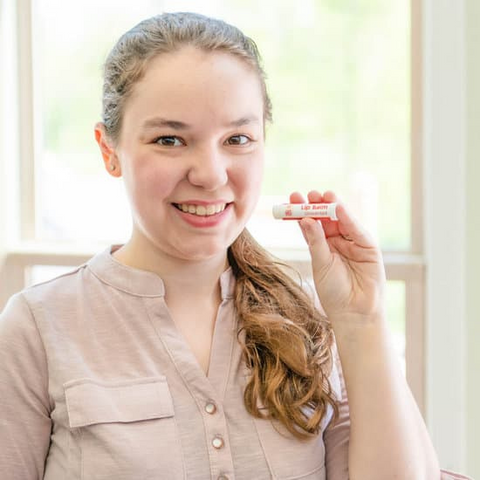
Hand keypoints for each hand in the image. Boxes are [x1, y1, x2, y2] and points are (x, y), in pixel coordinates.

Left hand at [291, 190, 385, 320]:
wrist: (354, 312)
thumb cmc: (334, 292)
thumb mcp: (321, 264)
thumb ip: (315, 241)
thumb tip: (305, 220)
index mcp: (322, 246)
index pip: (311, 224)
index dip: (303, 211)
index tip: (293, 197)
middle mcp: (337, 242)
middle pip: (326, 218)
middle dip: (318, 205)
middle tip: (308, 194)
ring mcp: (353, 242)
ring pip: (341, 220)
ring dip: (332, 207)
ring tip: (322, 196)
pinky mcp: (368, 246)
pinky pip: (356, 229)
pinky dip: (348, 217)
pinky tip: (338, 208)